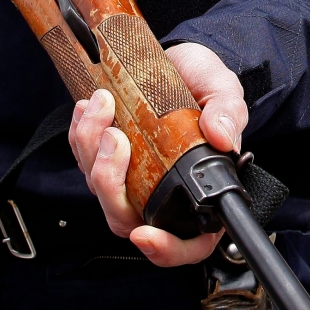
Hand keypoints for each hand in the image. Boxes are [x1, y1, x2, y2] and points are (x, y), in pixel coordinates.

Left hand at [68, 42, 248, 267]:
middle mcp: (161, 193)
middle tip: (115, 138)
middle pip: (126, 218)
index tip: (144, 234)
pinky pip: (84, 159)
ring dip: (91, 149)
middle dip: (110, 181)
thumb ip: (229, 114)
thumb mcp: (225, 91)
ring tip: (103, 106)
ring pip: (100, 188)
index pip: (186, 243)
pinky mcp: (109, 159)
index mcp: (198, 193)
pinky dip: (80, 134)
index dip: (165, 250)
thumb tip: (222, 137)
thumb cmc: (205, 84)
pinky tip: (90, 108)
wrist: (181, 60)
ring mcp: (131, 179)